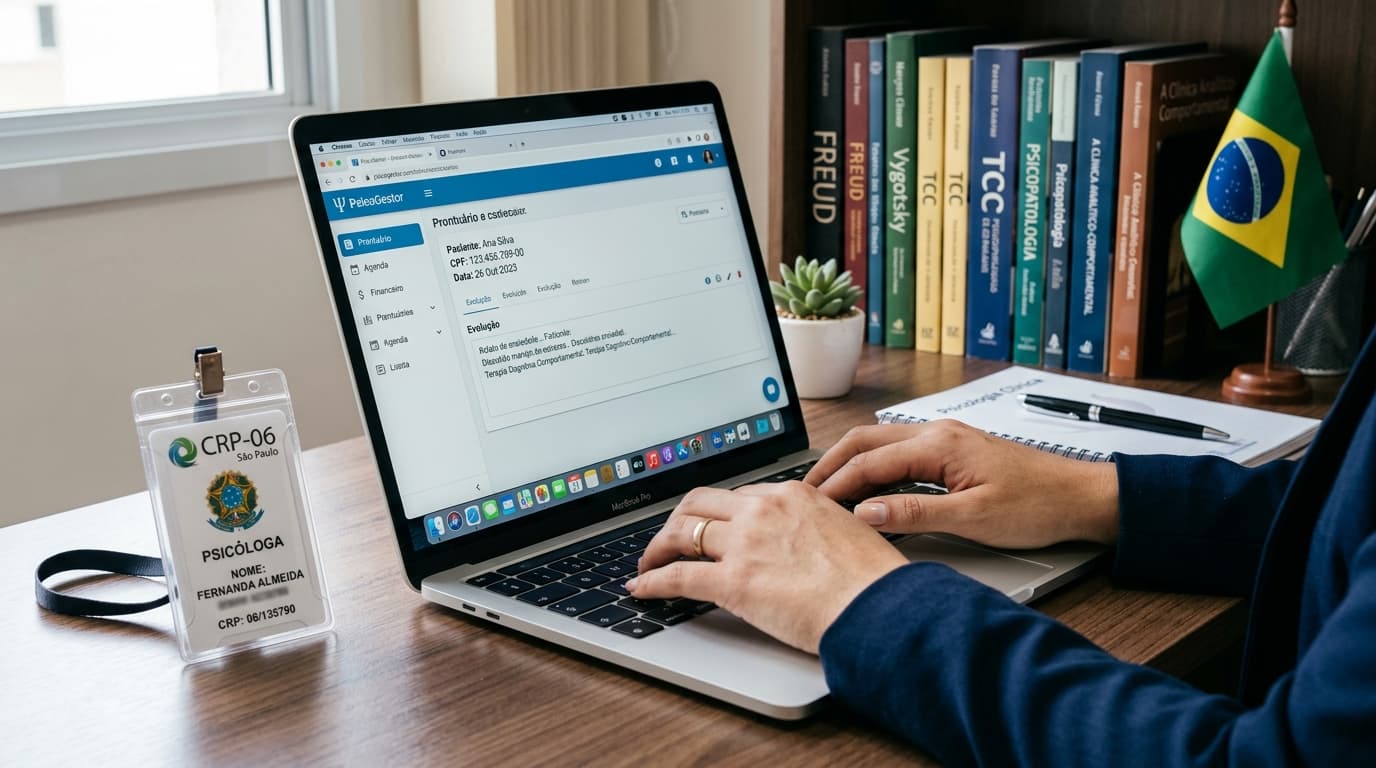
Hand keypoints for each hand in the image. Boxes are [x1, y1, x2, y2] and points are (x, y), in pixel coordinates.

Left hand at [628, 481, 907, 653]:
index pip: (738, 495)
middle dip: (678, 520)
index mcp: (792, 495)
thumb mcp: (846, 532)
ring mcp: (745, 544)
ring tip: (648, 562)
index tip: (709, 524)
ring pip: (682, 534)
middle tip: (669, 538)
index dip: (716, 513)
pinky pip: (678, 577)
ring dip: (658, 548)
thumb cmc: (873, 580)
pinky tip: (641, 588)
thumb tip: (806, 542)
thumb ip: (815, 528)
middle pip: (699, 504)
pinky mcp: (733, 582)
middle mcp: (763, 511)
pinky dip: (652, 581)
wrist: (880, 606)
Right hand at [804, 420, 1118, 548]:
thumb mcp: (973, 519)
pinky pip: (900, 450)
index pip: (869, 461)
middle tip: (805, 490)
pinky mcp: (954, 450)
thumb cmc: (1038, 506)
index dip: (835, 484)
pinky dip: (874, 464)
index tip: (811, 505)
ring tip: (827, 488)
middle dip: (831, 464)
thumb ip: (915, 514)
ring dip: (851, 461)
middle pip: (866, 440)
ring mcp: (946, 438)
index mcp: (939, 445)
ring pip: (882, 442)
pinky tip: (869, 486)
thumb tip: (867, 514)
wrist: (1081, 497)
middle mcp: (939, 433)